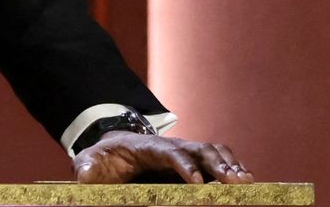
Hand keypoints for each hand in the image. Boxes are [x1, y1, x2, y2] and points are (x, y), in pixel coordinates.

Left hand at [74, 131, 254, 183]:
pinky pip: (218, 161)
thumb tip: (83, 174)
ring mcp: (186, 153)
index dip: (184, 165)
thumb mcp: (91, 161)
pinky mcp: (194, 163)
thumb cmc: (105, 158)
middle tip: (233, 181)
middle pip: (199, 149)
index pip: (170, 152)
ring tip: (245, 182)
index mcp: (148, 146)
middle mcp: (172, 146)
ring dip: (230, 165)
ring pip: (213, 152)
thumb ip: (87, 166)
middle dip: (217, 164)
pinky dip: (233, 167)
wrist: (115, 149)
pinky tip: (247, 183)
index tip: (196, 182)